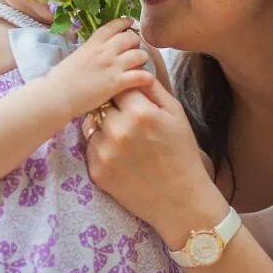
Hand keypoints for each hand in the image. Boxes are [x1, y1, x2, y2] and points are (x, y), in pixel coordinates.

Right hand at [45, 17, 153, 116]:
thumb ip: (90, 50)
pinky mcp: (116, 83)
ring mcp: (112, 66)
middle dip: (136, 43)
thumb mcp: (76, 56)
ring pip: (140, 55)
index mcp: (93, 43)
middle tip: (135, 50)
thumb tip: (96, 50)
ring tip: (140, 66)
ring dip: (142, 59)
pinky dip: (146, 77)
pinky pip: (141, 75)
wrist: (56, 96)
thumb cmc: (60, 79)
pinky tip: (146, 80)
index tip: (130, 23)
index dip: (124, 22)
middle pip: (131, 38)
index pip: (113, 25)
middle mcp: (105, 51)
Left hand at [82, 80, 227, 247]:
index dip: (125, 90)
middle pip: (102, 102)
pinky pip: (90, 147)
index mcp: (140, 112)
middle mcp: (118, 130)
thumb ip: (153, 89)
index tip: (131, 99)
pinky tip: (121, 156)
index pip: (118, 85)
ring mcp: (104, 152)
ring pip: (92, 124)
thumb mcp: (176, 114)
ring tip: (124, 138)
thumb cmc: (182, 154)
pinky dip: (101, 146)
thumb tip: (135, 71)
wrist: (181, 201)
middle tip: (127, 118)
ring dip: (103, 125)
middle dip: (112, 106)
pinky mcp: (96, 171)